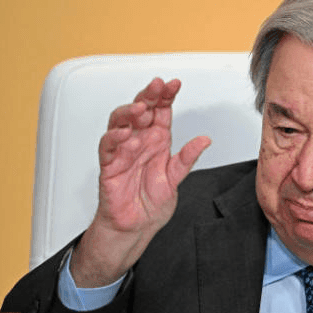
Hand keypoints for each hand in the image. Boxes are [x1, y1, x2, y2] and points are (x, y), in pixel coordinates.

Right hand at [71, 78, 209, 286]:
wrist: (135, 227)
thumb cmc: (151, 203)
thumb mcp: (176, 178)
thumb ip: (188, 158)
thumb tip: (204, 140)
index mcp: (157, 141)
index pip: (161, 112)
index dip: (166, 96)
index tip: (174, 84)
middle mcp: (140, 142)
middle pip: (140, 111)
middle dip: (148, 96)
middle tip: (157, 87)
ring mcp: (123, 152)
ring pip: (120, 122)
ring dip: (129, 112)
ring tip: (141, 109)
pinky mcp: (109, 166)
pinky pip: (108, 147)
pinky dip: (115, 138)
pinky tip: (126, 135)